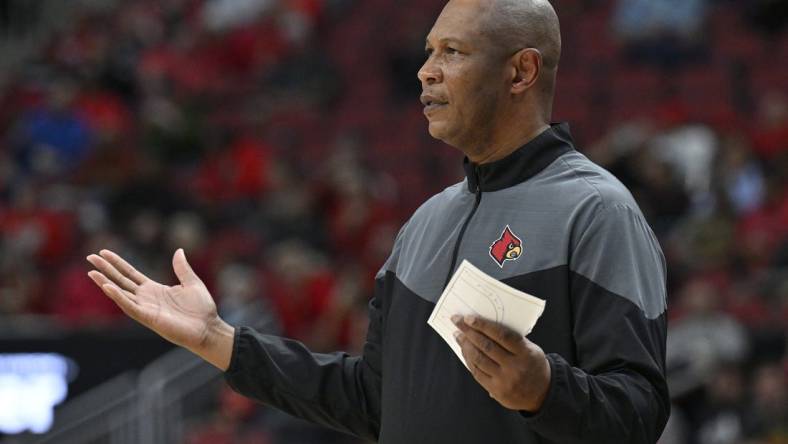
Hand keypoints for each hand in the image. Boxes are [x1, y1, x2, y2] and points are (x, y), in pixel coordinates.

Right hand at [86, 248, 233, 369]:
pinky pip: (130, 306)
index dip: (117, 263)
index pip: (130, 274)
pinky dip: (118, 297)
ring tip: (92, 272)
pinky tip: (108, 287)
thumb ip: (182, 268)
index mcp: (154, 289)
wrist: (209, 328)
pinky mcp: (148, 318)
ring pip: (120, 294)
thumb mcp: (192, 283)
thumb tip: (178, 251)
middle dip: (106, 270)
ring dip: (106, 283)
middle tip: (90, 257)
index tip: (104, 252)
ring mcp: (146, 308)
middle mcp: (146, 298)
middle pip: (121, 281)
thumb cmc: (202, 309)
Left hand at [452, 314, 550, 412]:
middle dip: (469, 332)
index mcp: (525, 352)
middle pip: (487, 346)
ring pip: (479, 359)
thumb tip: (484, 326)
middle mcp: (515, 367)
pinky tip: (465, 351)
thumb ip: (512, 340)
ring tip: (459, 336)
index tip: (469, 318)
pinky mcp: (496, 391)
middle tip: (457, 322)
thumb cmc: (533, 365)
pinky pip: (477, 373)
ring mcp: (505, 380)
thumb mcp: (530, 349)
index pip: (502, 335)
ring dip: (466, 345)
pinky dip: (469, 360)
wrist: (543, 394)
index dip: (484, 325)